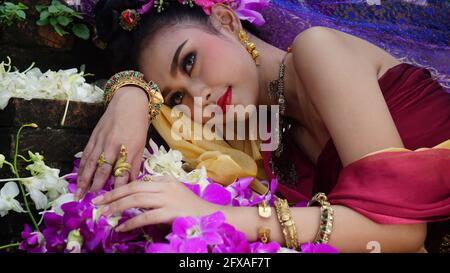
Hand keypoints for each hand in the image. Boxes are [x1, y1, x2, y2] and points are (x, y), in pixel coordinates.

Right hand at [76, 86, 149, 199]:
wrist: (128, 103)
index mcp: (128, 149)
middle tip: (91, 202)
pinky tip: (77, 178)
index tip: (114, 201)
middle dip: (96, 187)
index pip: (122, 173)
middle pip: (103, 170)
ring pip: (91, 164)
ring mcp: (101, 141)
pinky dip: (81, 168)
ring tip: (79, 194)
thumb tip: (132, 183)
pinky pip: (86, 155)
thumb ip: (135, 164)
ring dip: (84, 180)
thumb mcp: (141, 145)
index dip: (117, 188)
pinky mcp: (93, 137)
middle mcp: (114, 146)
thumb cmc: (138, 125)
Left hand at [91, 175, 219, 231]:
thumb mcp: (174, 193)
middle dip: (112, 195)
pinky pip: (146, 216)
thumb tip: (134, 196)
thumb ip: (157, 191)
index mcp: (165, 179)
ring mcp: (168, 199)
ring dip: (117, 207)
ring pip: (136, 199)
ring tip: (104, 214)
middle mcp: (165, 186)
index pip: (137, 181)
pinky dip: (131, 222)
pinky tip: (121, 227)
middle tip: (96, 202)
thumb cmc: (190, 207)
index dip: (119, 188)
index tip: (105, 195)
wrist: (209, 216)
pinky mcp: (170, 212)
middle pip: (133, 187)